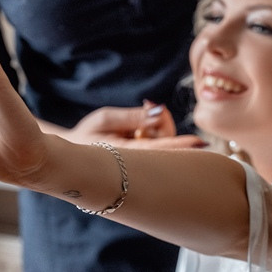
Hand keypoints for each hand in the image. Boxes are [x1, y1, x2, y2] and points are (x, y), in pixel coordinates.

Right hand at [52, 102, 205, 148]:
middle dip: (164, 122)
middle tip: (148, 107)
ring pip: (163, 143)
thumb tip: (159, 111)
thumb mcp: (105, 119)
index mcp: (127, 156)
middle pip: (166, 143)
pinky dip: (151, 132)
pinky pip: (157, 145)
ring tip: (137, 120)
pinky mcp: (143, 162)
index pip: (161, 150)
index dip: (182, 145)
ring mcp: (142, 164)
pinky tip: (137, 129)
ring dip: (156, 127)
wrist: (72, 157)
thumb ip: (134, 116)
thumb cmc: (85, 137)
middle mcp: (138, 163)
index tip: (200, 142)